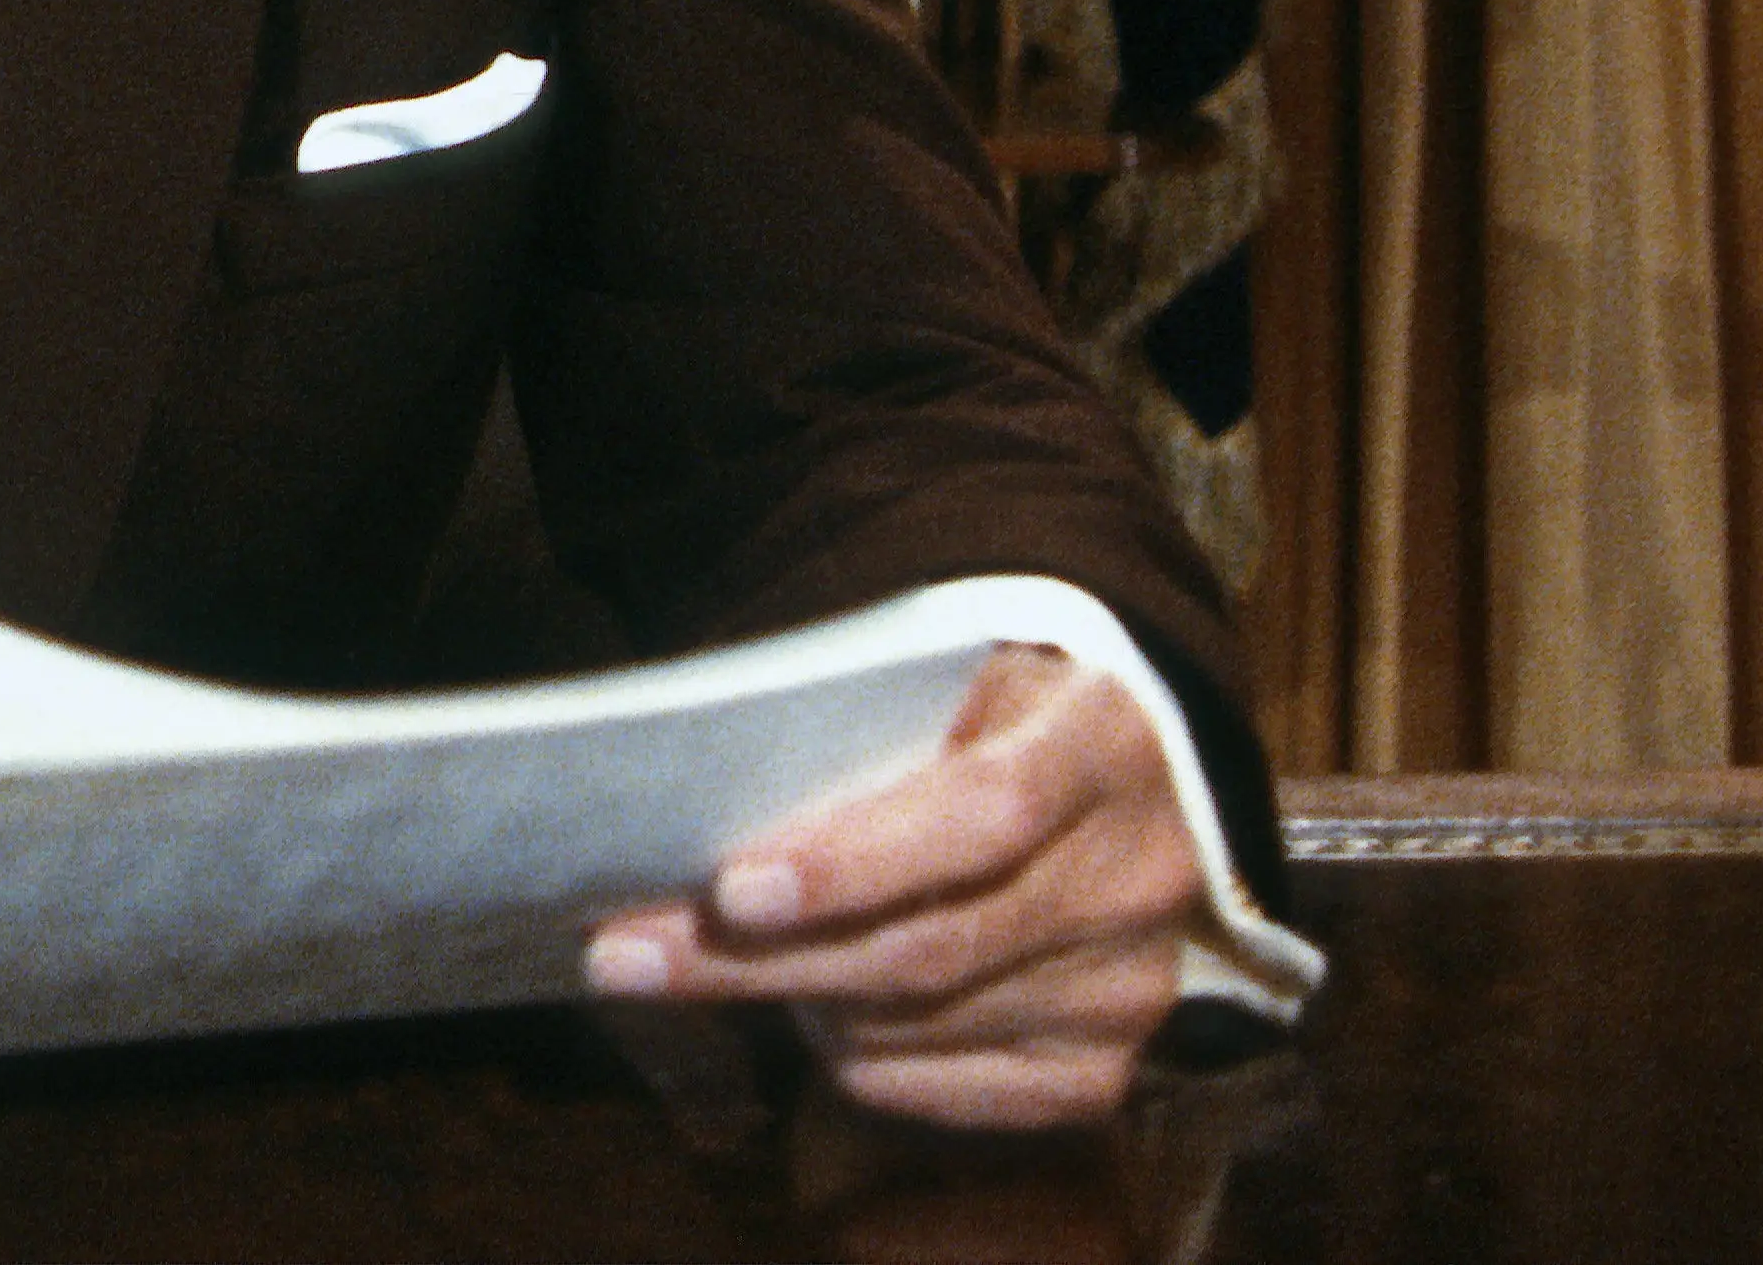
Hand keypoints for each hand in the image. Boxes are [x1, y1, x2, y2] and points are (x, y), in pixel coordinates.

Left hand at [583, 646, 1201, 1129]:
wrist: (1116, 779)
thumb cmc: (984, 712)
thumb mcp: (944, 675)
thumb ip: (856, 732)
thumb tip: (689, 810)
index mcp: (1106, 745)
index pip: (982, 817)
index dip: (853, 862)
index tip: (729, 888)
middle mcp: (1138, 878)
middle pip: (930, 946)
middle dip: (758, 960)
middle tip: (625, 955)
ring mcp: (1127, 988)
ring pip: (916, 1023)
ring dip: (789, 1001)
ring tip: (704, 962)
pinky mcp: (1100, 1070)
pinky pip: (940, 1088)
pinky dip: (850, 1056)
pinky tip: (806, 1008)